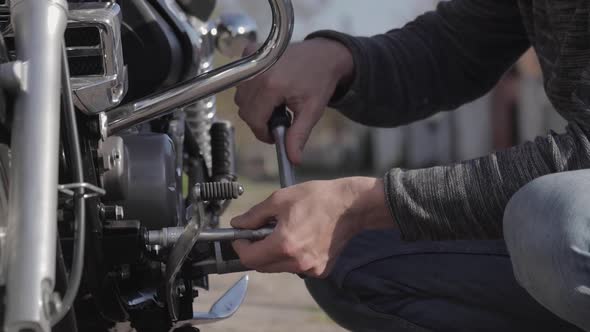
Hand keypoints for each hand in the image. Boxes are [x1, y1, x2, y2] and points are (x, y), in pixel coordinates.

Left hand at [231, 177, 393, 277]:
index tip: (241, 237)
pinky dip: (292, 256)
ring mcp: (310, 269)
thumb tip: (238, 224)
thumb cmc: (318, 198)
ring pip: (279, 267)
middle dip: (256, 250)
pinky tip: (302, 238)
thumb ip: (255, 215)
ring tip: (286, 231)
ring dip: (274, 253)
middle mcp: (296, 262)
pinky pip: (296, 267)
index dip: (240, 247)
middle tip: (261, 232)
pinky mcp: (320, 271)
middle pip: (262, 266)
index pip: (249, 258)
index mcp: (284, 244)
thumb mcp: (280, 199)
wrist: (350, 206)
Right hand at [234, 38, 353, 164]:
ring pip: (240, 97)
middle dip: (260, 120)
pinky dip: (250, 87)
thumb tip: (292, 158)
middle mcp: (257, 72)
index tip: (274, 134)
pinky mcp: (250, 52)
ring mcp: (252, 61)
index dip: (263, 132)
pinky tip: (268, 87)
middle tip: (279, 117)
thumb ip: (299, 135)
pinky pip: (241, 80)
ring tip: (276, 102)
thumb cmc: (319, 80)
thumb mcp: (311, 111)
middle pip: (245, 110)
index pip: (254, 120)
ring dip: (255, 105)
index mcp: (271, 86)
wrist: (323, 55)